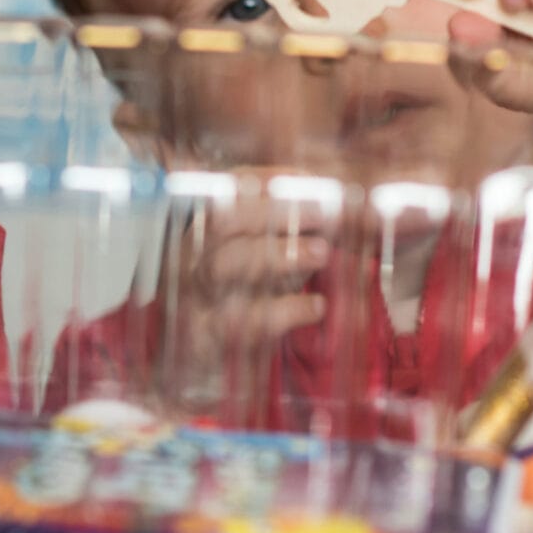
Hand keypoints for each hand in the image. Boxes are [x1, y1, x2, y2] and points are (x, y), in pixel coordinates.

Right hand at [169, 194, 335, 367]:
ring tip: (322, 253)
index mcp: (204, 225)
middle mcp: (193, 255)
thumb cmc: (243, 290)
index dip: (269, 181)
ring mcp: (197, 295)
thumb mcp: (264, 253)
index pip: (227, 190)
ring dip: (277, 255)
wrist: (201, 351)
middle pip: (221, 224)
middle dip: (272, 213)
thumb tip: (340, 207)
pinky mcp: (211, 337)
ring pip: (225, 267)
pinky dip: (287, 310)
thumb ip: (293, 228)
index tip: (310, 181)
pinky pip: (245, 321)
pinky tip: (318, 305)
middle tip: (322, 214)